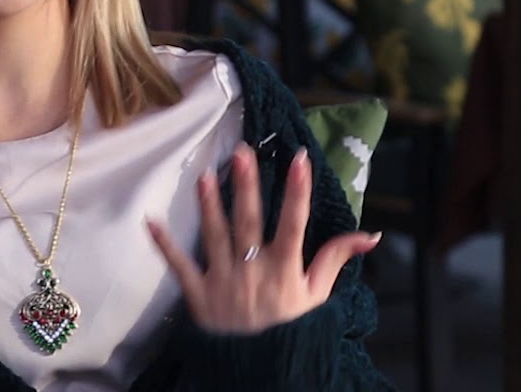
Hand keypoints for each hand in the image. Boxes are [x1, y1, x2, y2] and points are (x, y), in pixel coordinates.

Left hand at [147, 142, 380, 333]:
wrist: (260, 368)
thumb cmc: (291, 327)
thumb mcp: (317, 296)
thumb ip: (336, 259)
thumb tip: (370, 235)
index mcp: (284, 270)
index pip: (294, 225)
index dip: (298, 192)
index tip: (300, 159)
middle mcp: (253, 272)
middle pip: (248, 222)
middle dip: (246, 186)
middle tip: (241, 153)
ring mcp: (223, 281)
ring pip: (214, 236)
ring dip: (209, 205)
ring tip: (205, 175)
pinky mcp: (199, 294)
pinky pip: (180, 266)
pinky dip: (164, 245)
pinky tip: (150, 221)